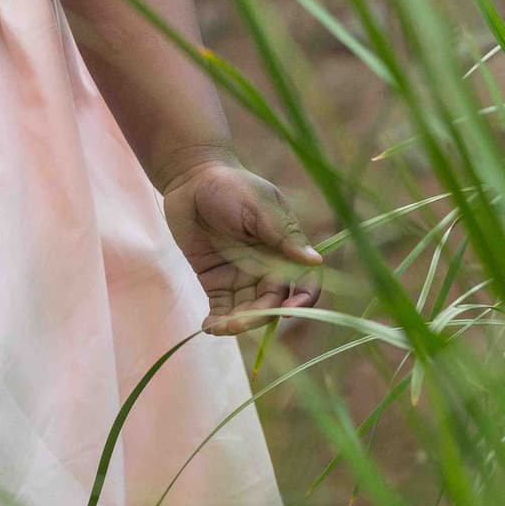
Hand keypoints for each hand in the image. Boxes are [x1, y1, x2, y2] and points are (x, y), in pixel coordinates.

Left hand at [160, 159, 323, 335]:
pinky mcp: (215, 280)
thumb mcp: (259, 205)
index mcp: (285, 249)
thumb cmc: (231, 185)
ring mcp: (241, 276)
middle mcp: (267, 268)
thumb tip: (314, 260)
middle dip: (260, 316)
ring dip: (237, 324)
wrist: (191, 178)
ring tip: (221, 327)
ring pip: (247, 311)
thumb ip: (282, 234)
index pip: (303, 282)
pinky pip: (221, 308)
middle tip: (240, 322)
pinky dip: (217, 322)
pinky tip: (209, 327)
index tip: (290, 309)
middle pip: (273, 303)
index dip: (302, 300)